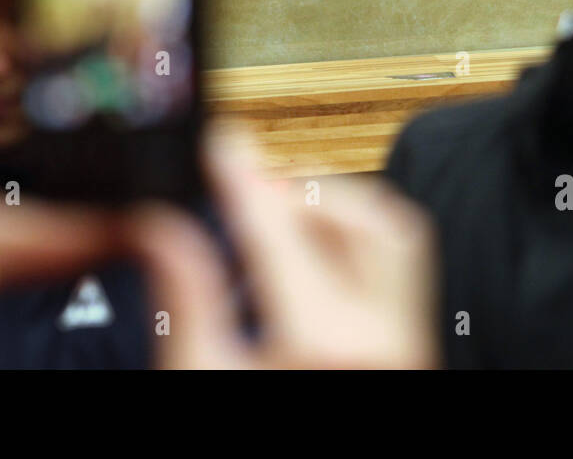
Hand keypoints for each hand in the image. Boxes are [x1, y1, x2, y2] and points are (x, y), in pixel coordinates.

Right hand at [124, 121, 439, 369]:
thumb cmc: (253, 450)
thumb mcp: (197, 381)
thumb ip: (183, 299)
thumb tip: (161, 229)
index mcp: (325, 345)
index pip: (281, 225)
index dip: (242, 174)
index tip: (219, 145)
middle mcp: (385, 341)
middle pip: (367, 217)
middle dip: (305, 189)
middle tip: (249, 194)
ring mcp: (409, 352)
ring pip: (395, 241)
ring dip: (339, 216)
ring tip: (276, 232)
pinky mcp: (411, 362)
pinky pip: (398, 280)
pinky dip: (355, 254)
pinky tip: (303, 276)